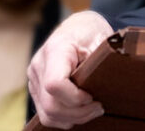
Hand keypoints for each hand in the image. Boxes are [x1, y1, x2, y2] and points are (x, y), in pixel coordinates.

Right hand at [27, 11, 113, 128]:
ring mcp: (35, 78)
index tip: (92, 97)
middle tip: (99, 108)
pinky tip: (81, 111)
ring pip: (46, 114)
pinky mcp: (36, 88)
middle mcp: (39, 65)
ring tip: (93, 111)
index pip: (55, 84)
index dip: (74, 98)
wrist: (76, 26)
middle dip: (78, 113)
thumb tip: (109, 80)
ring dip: (72, 118)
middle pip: (50, 105)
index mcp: (55, 50)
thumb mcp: (101, 39)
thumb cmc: (90, 31)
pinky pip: (46, 112)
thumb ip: (100, 61)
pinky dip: (64, 117)